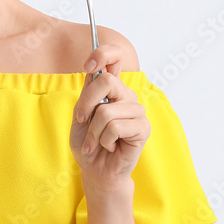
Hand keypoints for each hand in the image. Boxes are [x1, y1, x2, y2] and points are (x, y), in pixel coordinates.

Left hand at [69, 44, 150, 193]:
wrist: (95, 170)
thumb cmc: (88, 143)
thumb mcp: (80, 114)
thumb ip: (88, 93)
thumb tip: (96, 71)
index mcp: (111, 88)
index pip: (115, 57)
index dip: (102, 53)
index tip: (88, 65)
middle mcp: (126, 95)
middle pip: (106, 80)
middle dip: (86, 104)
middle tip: (83, 120)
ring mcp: (136, 111)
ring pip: (106, 111)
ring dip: (93, 131)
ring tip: (96, 142)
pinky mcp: (143, 128)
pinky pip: (115, 127)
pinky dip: (104, 140)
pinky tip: (108, 147)